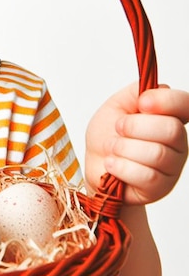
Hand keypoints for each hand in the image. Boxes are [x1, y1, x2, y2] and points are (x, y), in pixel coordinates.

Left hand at [85, 83, 188, 205]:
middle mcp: (177, 142)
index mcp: (169, 117)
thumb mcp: (116, 106)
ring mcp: (171, 167)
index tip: (142, 103)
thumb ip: (135, 93)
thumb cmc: (107, 136)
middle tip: (118, 129)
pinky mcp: (159, 188)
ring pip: (157, 153)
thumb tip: (157, 87)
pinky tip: (112, 164)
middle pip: (171, 130)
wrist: (95, 165)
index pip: (186, 104)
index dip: (167, 101)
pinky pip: (146, 176)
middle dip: (134, 126)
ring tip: (113, 149)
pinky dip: (121, 167)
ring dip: (123, 148)